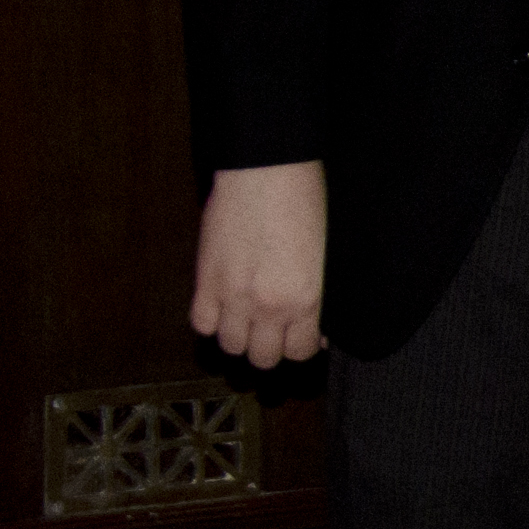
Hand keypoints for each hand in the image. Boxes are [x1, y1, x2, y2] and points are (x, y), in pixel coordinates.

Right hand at [190, 161, 328, 368]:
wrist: (268, 170)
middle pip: (264, 358)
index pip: (302, 351)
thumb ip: (318, 294)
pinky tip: (223, 306)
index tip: (303, 334)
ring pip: (231, 346)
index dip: (303, 345)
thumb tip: (317, 323)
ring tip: (248, 319)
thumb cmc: (306, 202)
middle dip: (271, 348)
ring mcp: (233, 296)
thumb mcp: (328, 255)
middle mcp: (269, 306)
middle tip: (275, 330)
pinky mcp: (205, 279)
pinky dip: (211, 320)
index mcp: (307, 299)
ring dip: (240, 337)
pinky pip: (201, 323)